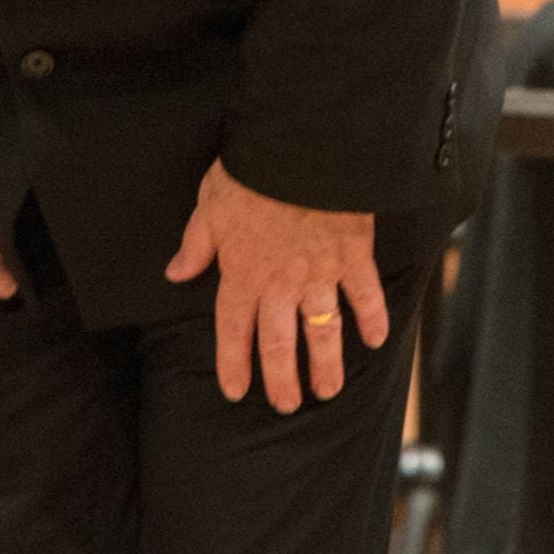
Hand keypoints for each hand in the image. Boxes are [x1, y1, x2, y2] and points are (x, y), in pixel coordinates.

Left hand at [164, 162, 387, 411]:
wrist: (301, 148)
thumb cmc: (251, 171)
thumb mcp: (209, 204)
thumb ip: (195, 244)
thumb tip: (176, 273)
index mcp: (243, 271)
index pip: (234, 329)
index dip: (234, 363)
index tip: (237, 391)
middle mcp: (281, 282)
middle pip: (280, 341)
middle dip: (282, 378)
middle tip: (287, 405)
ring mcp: (321, 272)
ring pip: (323, 329)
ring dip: (326, 364)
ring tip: (328, 390)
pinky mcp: (354, 255)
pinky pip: (366, 295)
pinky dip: (373, 319)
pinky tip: (377, 341)